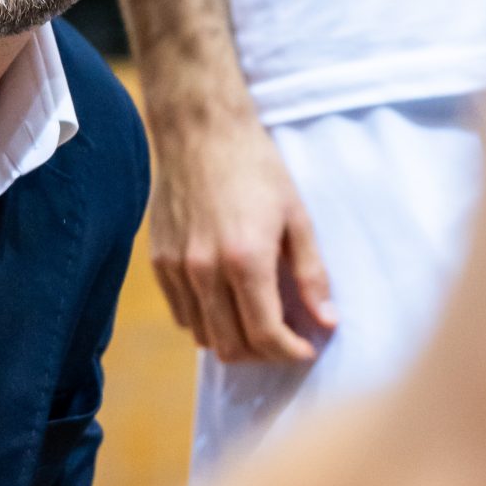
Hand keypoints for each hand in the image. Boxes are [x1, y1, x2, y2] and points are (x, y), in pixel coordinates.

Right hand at [148, 103, 335, 365]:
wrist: (201, 132)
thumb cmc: (256, 168)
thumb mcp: (296, 217)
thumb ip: (311, 274)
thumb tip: (327, 322)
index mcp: (245, 260)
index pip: (266, 335)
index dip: (291, 352)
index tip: (306, 348)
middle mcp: (205, 271)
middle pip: (232, 346)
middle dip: (265, 353)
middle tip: (285, 339)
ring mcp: (177, 268)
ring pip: (203, 336)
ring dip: (234, 340)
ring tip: (257, 322)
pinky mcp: (159, 261)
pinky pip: (182, 314)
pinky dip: (207, 320)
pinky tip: (226, 302)